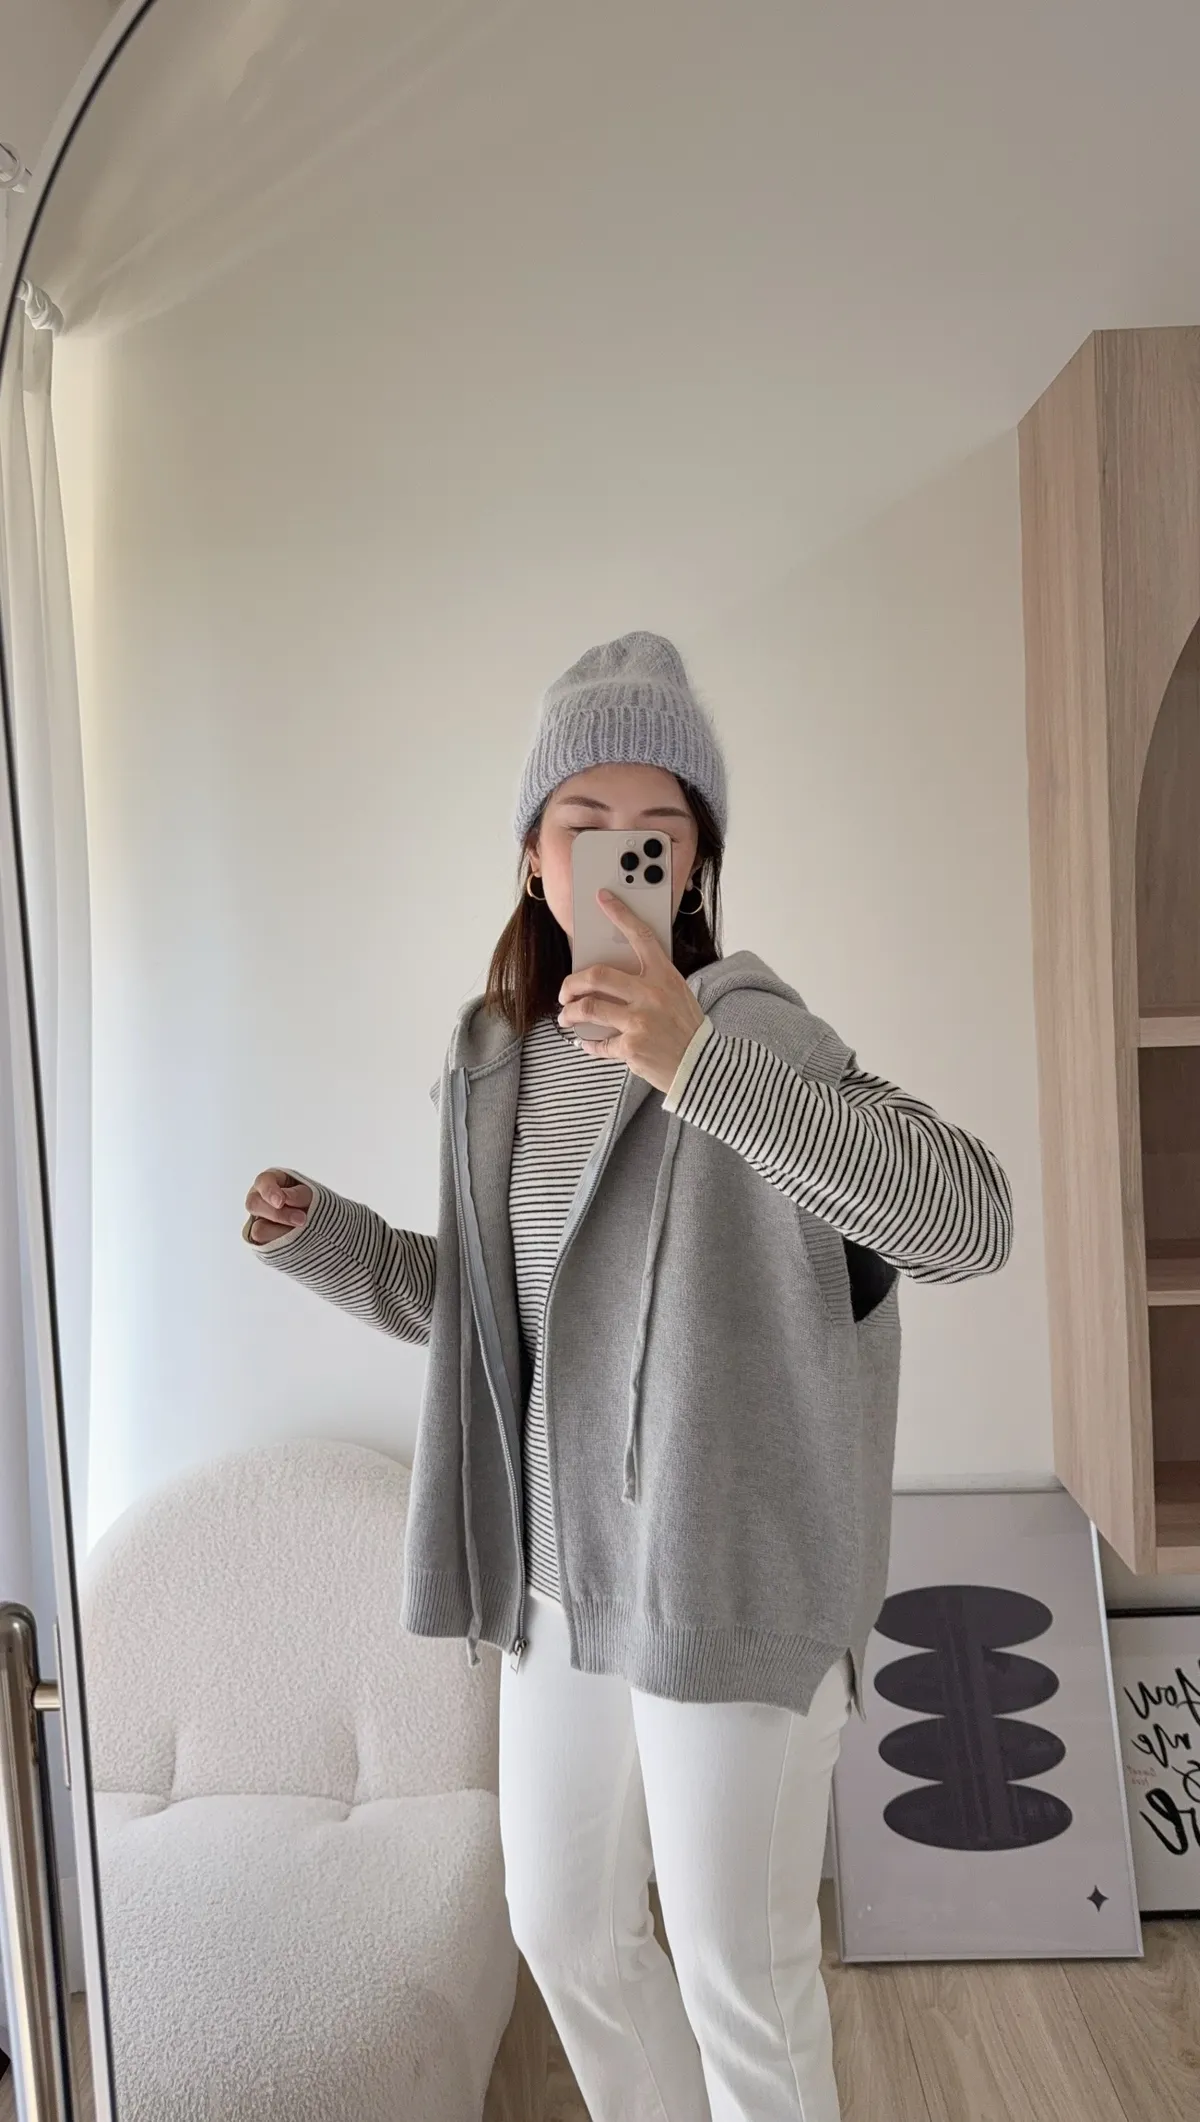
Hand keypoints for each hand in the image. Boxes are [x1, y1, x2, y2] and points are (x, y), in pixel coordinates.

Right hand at [245, 1168, 312, 1244]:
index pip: (263, 1181)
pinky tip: (294, 1241)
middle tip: (302, 1220)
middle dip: (279, 1214)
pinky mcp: (260, 1240)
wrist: (319, 1227)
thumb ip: (299, 1194)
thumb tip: (286, 1198)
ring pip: (258, 1229)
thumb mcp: (311, 1195)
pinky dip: (281, 1244)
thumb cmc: (312, 1204)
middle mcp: (258, 1199)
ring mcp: (257, 1220)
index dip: (269, 1191)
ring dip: (282, 1232)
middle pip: (254, 1205)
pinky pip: (264, 1246)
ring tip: (302, 1232)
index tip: (280, 1202)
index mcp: (270, 1181)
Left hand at [557, 891, 704, 1091]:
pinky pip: (599, 1043)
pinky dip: (588, 1044)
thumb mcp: (677, 995)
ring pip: (589, 1009)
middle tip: (565, 991)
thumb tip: (610, 980)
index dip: (621, 914)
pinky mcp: (632, 1048)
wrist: (702, 1067)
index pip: (641, 936)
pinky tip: (585, 1042)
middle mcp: (651, 995)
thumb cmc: (686, 1030)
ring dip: (570, 1014)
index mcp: (665, 976)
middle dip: (572, 983)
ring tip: (567, 1017)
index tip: (603, 899)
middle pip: (597, 976)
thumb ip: (649, 983)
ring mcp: (640, 1022)